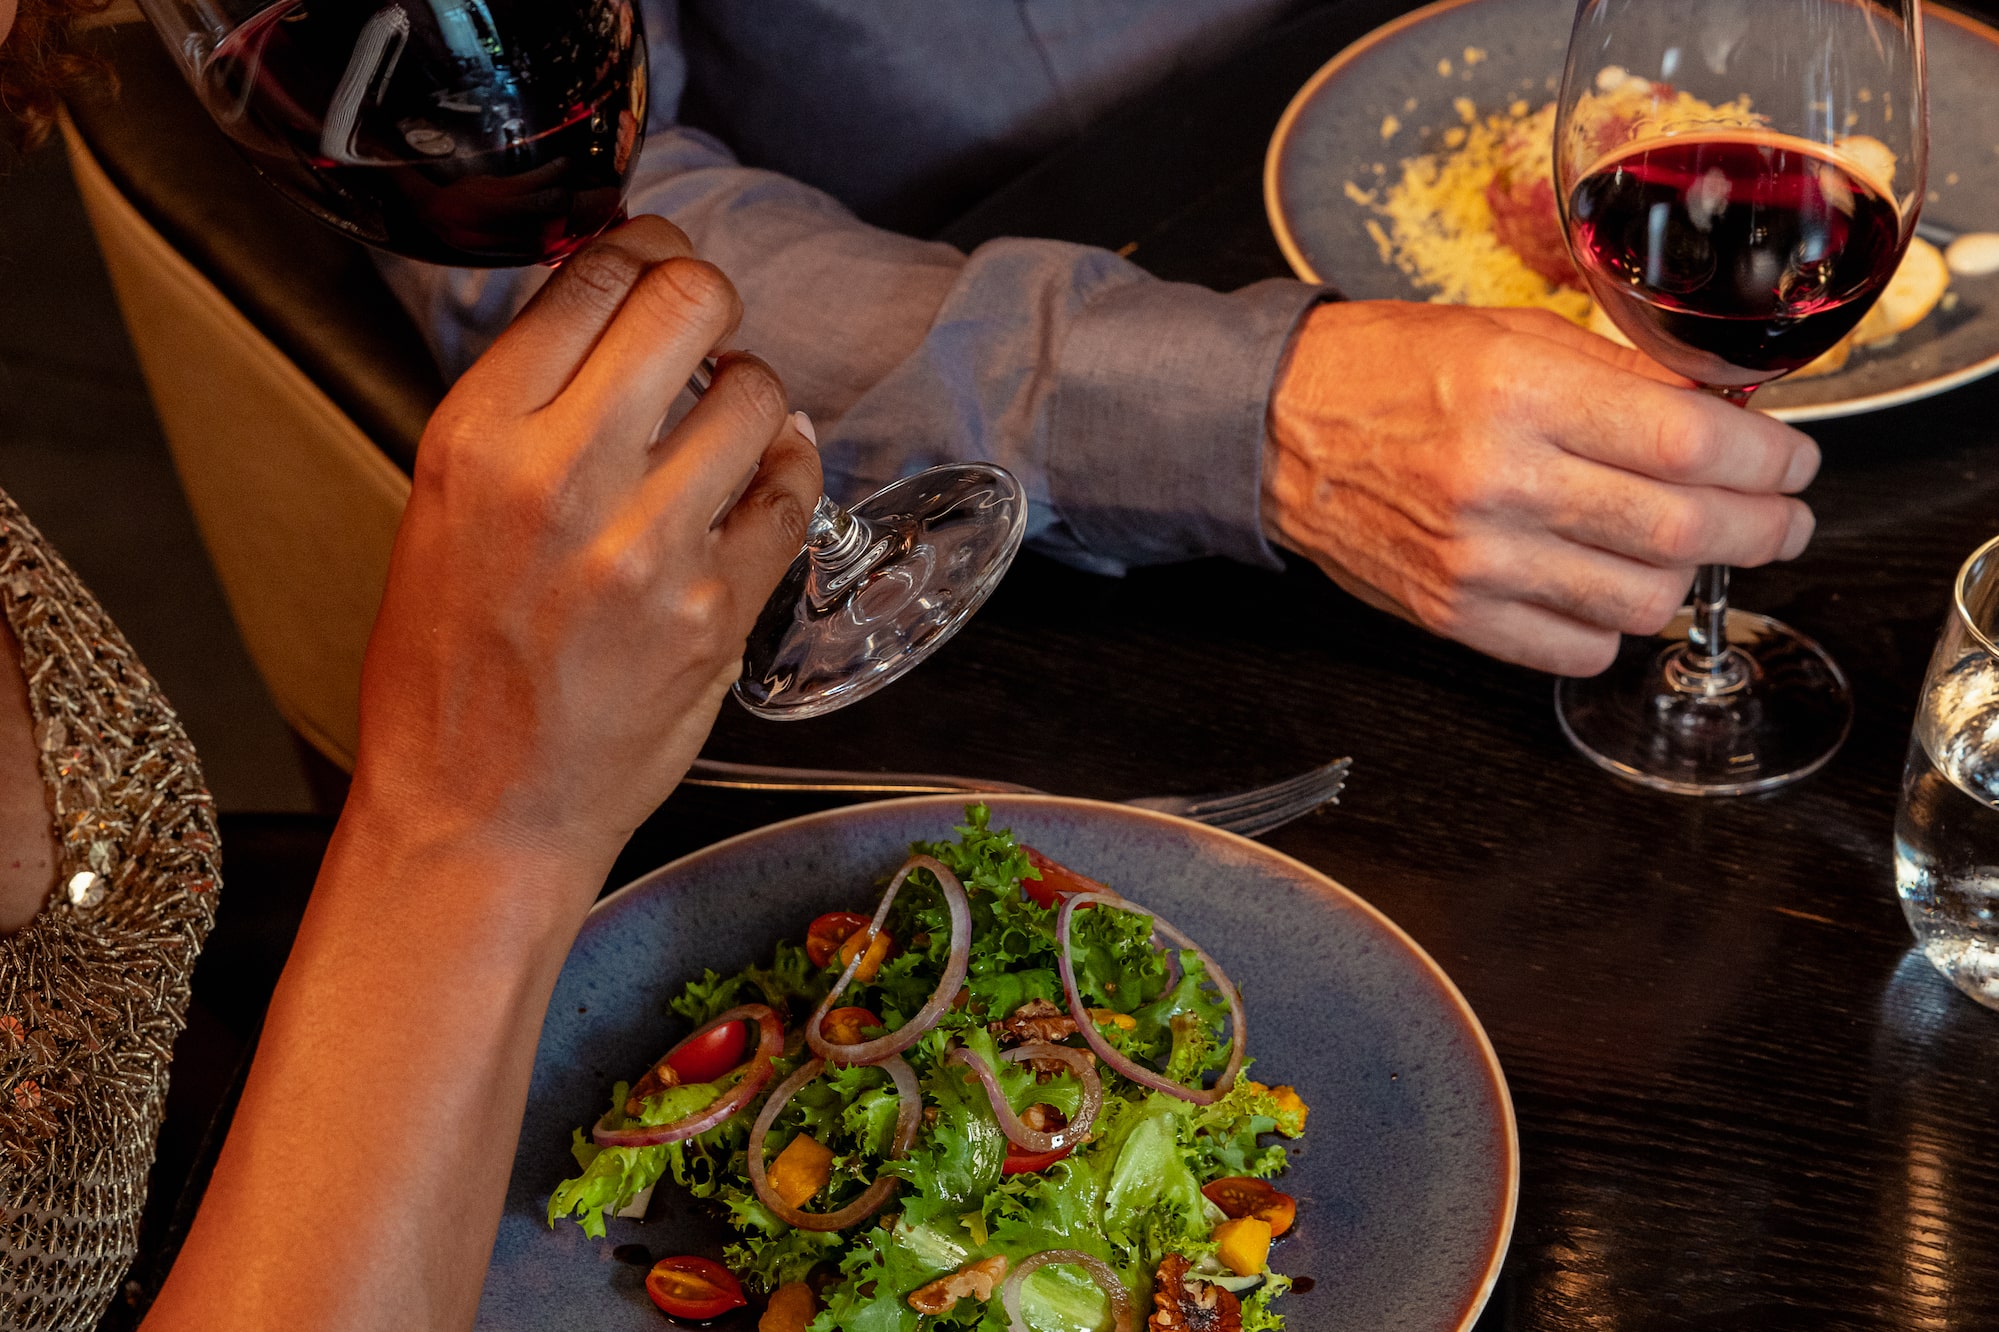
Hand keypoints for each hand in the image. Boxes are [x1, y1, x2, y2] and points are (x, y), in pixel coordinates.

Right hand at [347, 215, 819, 871]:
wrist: (478, 813)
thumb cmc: (447, 674)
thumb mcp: (441, 511)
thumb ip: (523, 411)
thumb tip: (611, 322)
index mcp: (476, 440)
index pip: (592, 276)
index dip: (643, 248)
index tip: (657, 260)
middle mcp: (563, 476)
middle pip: (689, 301)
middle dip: (708, 299)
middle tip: (704, 327)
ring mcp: (651, 546)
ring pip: (757, 395)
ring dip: (751, 394)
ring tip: (727, 418)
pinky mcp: (717, 611)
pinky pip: (789, 495)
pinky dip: (788, 467)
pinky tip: (765, 470)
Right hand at [1263, 302, 1820, 675]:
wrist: (1281, 431)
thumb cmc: (1392, 371)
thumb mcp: (1512, 335)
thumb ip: (1622, 373)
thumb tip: (1726, 409)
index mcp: (1520, 393)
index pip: (1687, 440)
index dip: (1766, 458)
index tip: (1793, 461)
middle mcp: (1500, 482)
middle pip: (1681, 530)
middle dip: (1763, 528)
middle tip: (1784, 519)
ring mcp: (1476, 561)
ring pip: (1640, 603)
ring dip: (1686, 578)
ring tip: (1683, 546)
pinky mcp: (1454, 615)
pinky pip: (1577, 651)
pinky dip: (1614, 628)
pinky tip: (1605, 584)